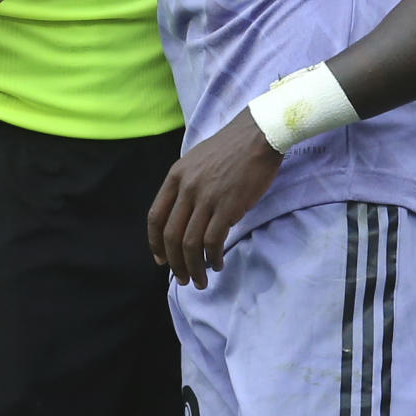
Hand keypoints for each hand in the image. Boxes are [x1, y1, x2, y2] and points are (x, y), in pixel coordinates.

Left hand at [148, 108, 281, 288]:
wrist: (259, 134)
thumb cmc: (232, 147)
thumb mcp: (197, 160)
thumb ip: (187, 184)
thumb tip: (186, 215)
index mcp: (175, 176)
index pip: (155, 217)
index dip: (155, 243)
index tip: (161, 260)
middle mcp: (186, 188)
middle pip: (171, 235)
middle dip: (175, 263)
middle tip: (183, 278)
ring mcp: (206, 197)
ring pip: (190, 243)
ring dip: (194, 267)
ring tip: (200, 280)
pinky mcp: (228, 206)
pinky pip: (213, 241)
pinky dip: (213, 258)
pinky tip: (217, 263)